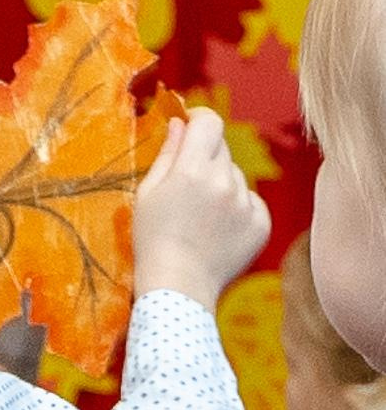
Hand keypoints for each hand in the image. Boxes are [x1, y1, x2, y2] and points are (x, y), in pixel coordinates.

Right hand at [133, 107, 268, 309]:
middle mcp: (224, 181)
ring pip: (236, 176)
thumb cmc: (153, 243)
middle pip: (221, 148)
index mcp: (193, 169)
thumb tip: (180, 124)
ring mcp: (246, 203)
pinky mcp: (261, 222)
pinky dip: (236, 210)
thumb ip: (167, 154)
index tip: (191, 126)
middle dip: (205, 157)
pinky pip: (250, 201)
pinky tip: (217, 231)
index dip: (199, 119)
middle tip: (187, 188)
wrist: (178, 290)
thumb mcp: (147, 194)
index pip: (209, 122)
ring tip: (201, 218)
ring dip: (221, 185)